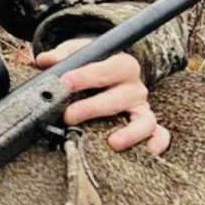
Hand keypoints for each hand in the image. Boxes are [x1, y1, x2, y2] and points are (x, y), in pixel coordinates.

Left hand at [32, 38, 169, 154]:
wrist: (108, 69)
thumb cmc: (92, 63)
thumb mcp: (78, 52)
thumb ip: (62, 55)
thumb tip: (43, 61)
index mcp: (120, 64)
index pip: (106, 69)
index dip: (84, 76)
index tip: (64, 83)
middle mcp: (135, 86)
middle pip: (120, 98)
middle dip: (93, 108)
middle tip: (68, 116)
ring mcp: (142, 107)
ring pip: (144, 120)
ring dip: (130, 132)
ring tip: (111, 142)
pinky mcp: (148, 124)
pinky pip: (160, 134)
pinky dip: (156, 143)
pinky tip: (146, 152)